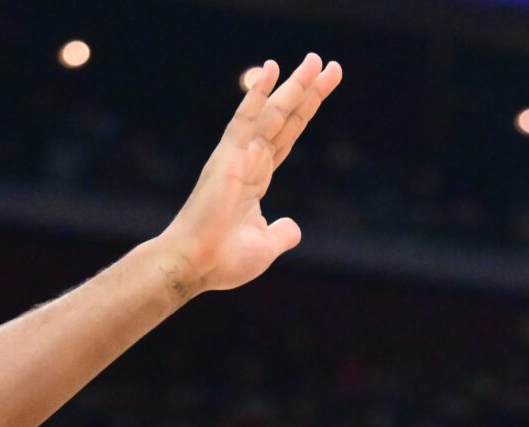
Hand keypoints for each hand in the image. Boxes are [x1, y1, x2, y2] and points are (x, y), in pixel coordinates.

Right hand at [156, 53, 342, 294]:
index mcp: (257, 177)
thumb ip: (282, 233)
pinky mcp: (228, 155)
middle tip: (331, 65)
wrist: (197, 265)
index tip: (324, 86)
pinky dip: (258, 93)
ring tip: (317, 60)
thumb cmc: (224, 260)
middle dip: (308, 91)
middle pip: (285, 118)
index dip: (307, 110)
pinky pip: (246, 118)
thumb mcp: (265, 246)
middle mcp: (249, 160)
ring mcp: (238, 155)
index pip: (288, 135)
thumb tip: (294, 227)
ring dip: (295, 86)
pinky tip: (273, 68)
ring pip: (273, 113)